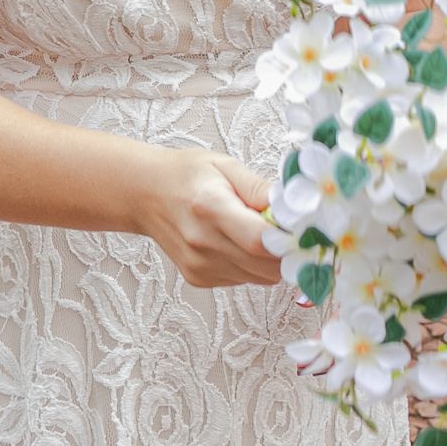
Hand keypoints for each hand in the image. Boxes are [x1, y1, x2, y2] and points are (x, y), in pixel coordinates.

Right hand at [137, 149, 281, 288]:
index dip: (289, 238)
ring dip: (270, 259)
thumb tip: (294, 208)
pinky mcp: (199, 279)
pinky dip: (252, 265)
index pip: (261, 240)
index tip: (302, 227)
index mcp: (211, 207)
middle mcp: (203, 243)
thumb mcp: (224, 165)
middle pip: (267, 266)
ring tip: (255, 231)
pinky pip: (245, 280)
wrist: (144, 194)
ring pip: (261, 278)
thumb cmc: (185, 175)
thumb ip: (259, 188)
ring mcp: (200, 266)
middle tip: (286, 228)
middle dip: (287, 251)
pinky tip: (237, 242)